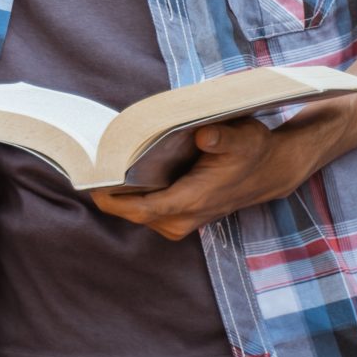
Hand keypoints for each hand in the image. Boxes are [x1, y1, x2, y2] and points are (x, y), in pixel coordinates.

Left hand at [91, 107, 353, 240]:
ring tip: (98, 162)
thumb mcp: (243, 137)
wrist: (271, 170)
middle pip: (130, 212)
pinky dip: (129, 193)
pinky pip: (143, 209)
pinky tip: (119, 169)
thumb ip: (222, 138)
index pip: (140, 208)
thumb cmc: (252, 150)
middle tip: (85, 161)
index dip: (111, 197)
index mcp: (192, 201)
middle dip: (107, 191)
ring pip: (135, 212)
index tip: (89, 179)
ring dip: (116, 193)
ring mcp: (179, 221)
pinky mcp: (177, 216)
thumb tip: (204, 135)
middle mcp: (182, 218)